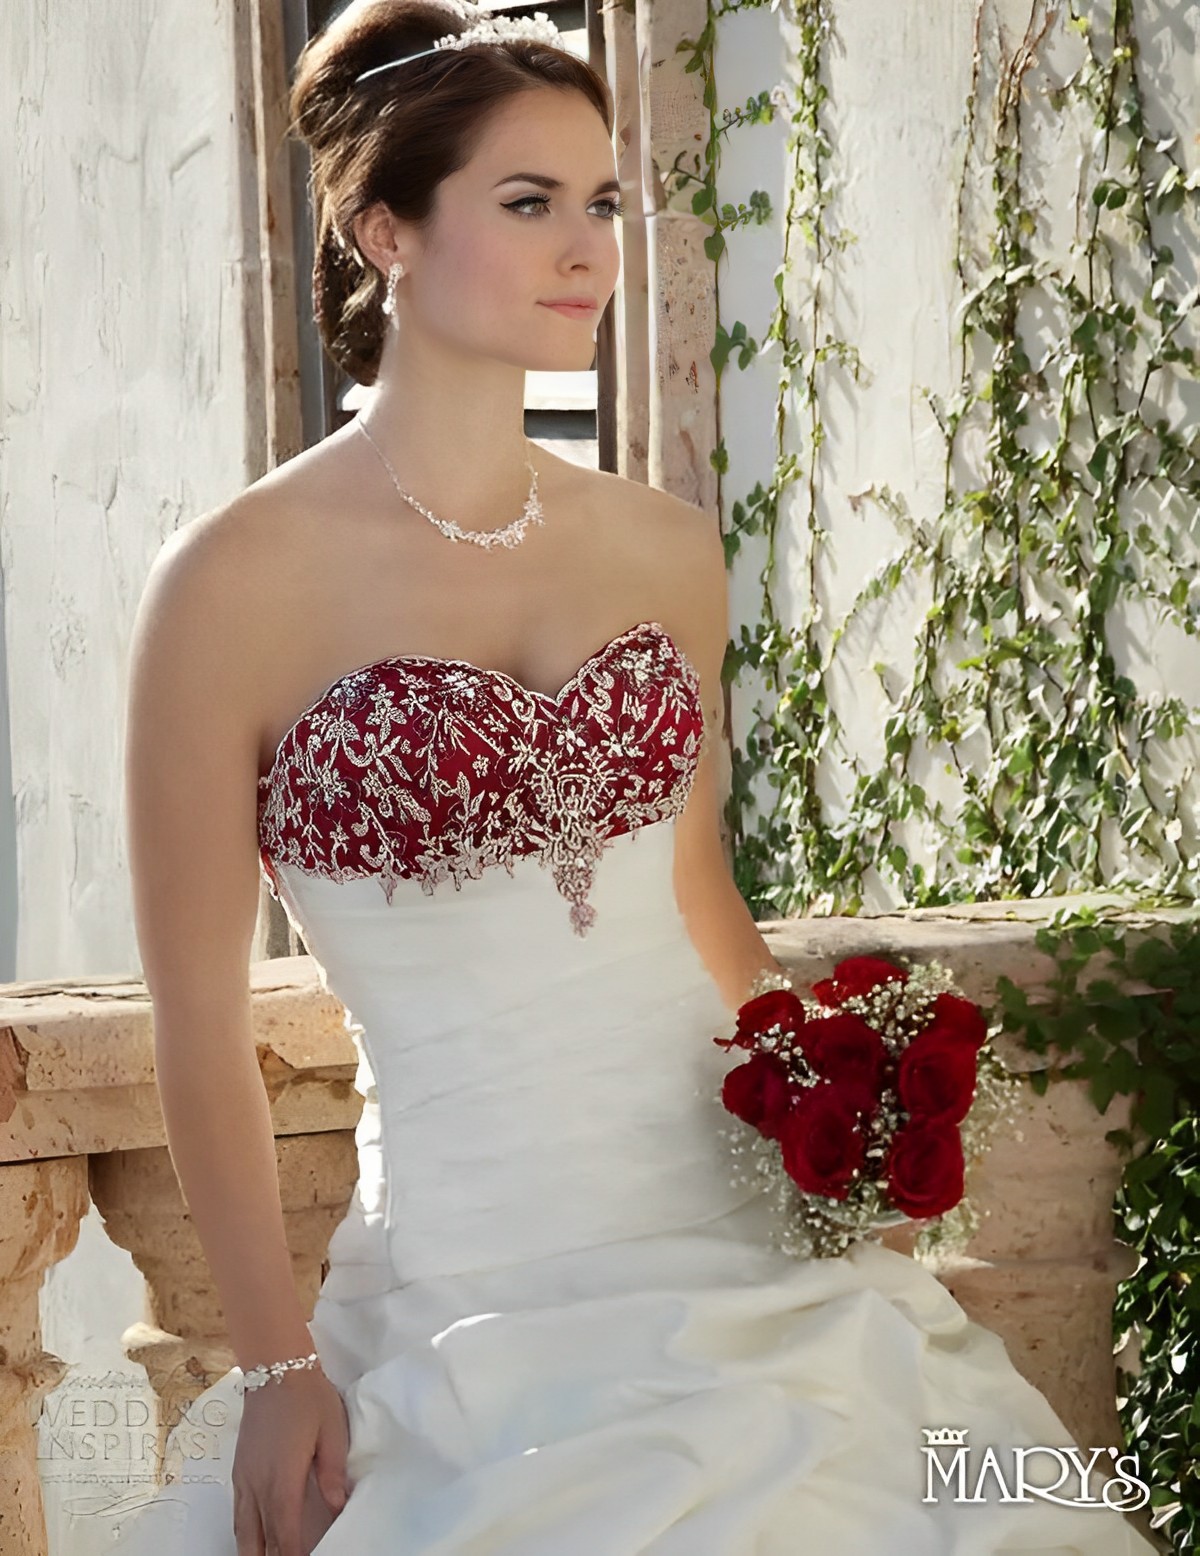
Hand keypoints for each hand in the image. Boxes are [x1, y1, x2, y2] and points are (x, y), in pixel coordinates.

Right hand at [232, 1367, 350, 1555]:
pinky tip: (256, 1540)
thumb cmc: (307, 1398)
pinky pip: (238, 1514)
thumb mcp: (331, 1432)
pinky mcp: (238, 1471)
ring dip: (255, 1551)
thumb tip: (337, 1507)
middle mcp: (257, 1485)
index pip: (286, 1534)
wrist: (275, 1369)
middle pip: (259, 1541)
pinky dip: (247, 1534)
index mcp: (282, 1480)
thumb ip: (332, 1473)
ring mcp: (244, 1479)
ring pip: (243, 1532)